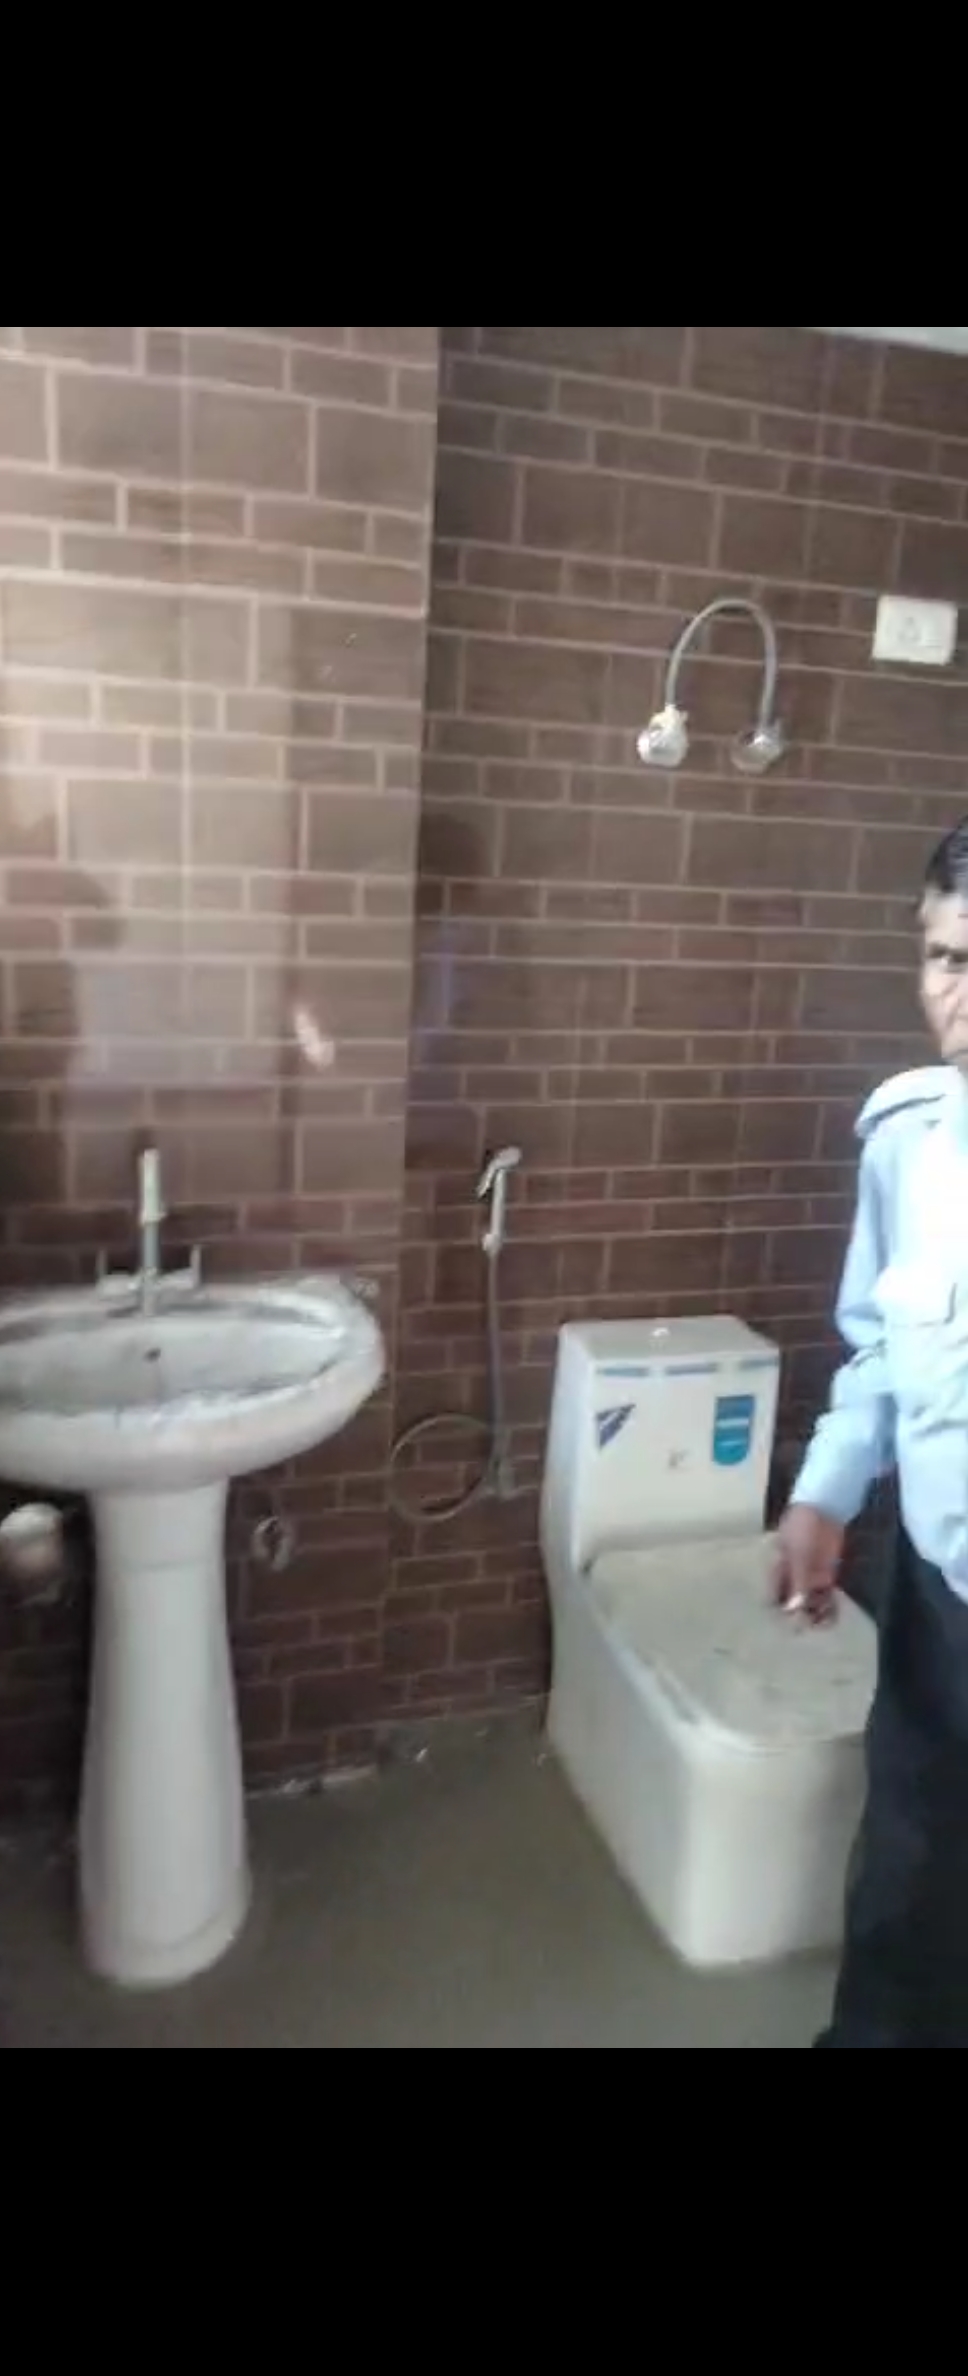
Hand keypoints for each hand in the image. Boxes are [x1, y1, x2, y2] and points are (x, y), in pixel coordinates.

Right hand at [771, 1504, 844, 1627]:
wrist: (825, 1507)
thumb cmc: (804, 1527)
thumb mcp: (799, 1554)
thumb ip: (798, 1582)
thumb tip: (794, 1609)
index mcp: (777, 1570)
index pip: (773, 1599)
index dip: (781, 1611)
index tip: (793, 1619)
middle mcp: (791, 1577)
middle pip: (791, 1605)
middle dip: (800, 1616)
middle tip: (811, 1622)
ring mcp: (809, 1576)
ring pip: (809, 1604)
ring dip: (815, 1614)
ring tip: (825, 1620)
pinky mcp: (825, 1574)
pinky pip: (824, 1596)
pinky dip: (828, 1607)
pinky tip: (834, 1613)